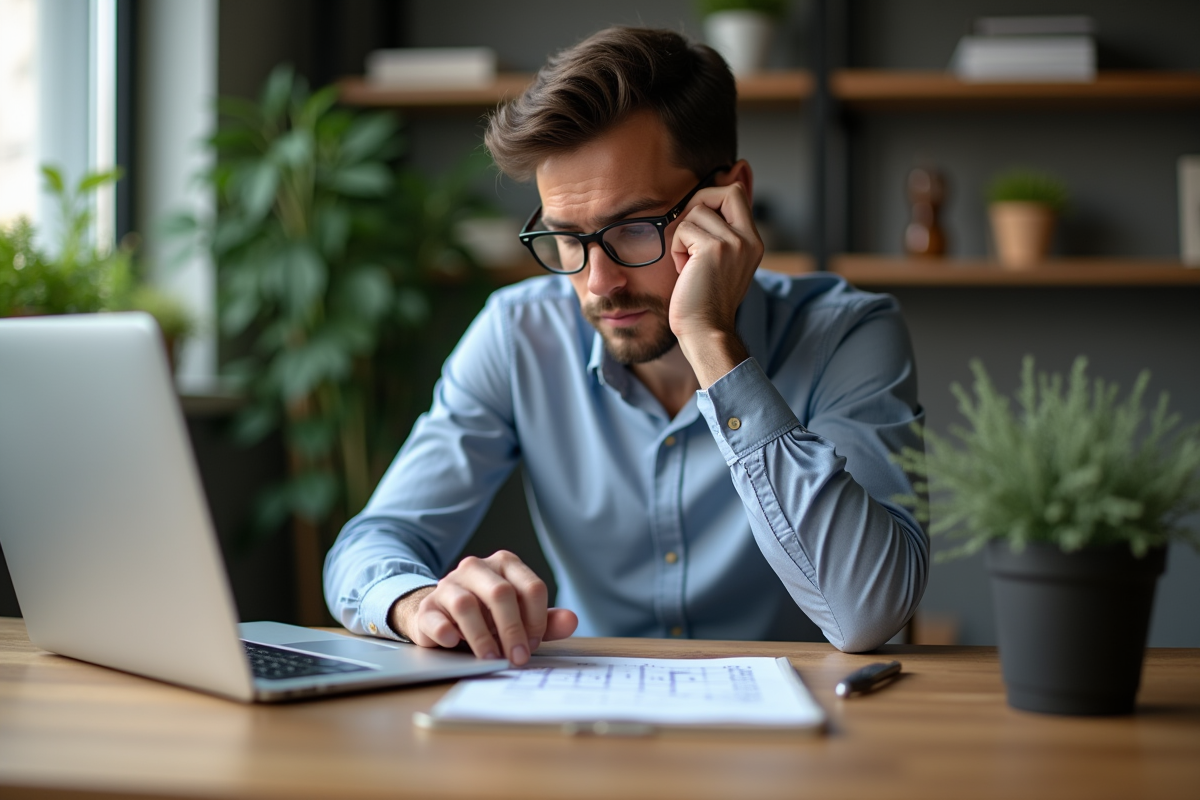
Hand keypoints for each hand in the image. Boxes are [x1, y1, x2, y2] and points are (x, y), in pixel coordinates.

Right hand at [388, 551, 577, 665]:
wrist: (443, 617)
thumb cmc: (488, 617)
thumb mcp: (520, 618)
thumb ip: (546, 621)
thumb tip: (571, 621)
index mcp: (506, 564)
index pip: (531, 587)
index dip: (536, 620)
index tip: (533, 644)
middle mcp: (477, 568)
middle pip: (501, 593)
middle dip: (512, 630)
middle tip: (518, 658)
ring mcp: (449, 584)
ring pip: (466, 604)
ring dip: (482, 637)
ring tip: (491, 659)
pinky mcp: (427, 607)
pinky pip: (436, 617)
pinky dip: (446, 632)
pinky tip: (455, 644)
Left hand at [668, 174, 761, 386]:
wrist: (706, 330)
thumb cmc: (706, 300)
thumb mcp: (723, 263)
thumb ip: (721, 235)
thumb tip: (703, 206)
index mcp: (753, 242)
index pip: (737, 194)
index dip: (714, 195)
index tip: (698, 214)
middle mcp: (749, 239)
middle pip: (724, 191)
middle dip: (699, 203)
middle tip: (689, 232)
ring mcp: (734, 243)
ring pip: (696, 212)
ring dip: (683, 235)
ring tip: (688, 261)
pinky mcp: (713, 249)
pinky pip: (684, 230)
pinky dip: (677, 248)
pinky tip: (684, 269)